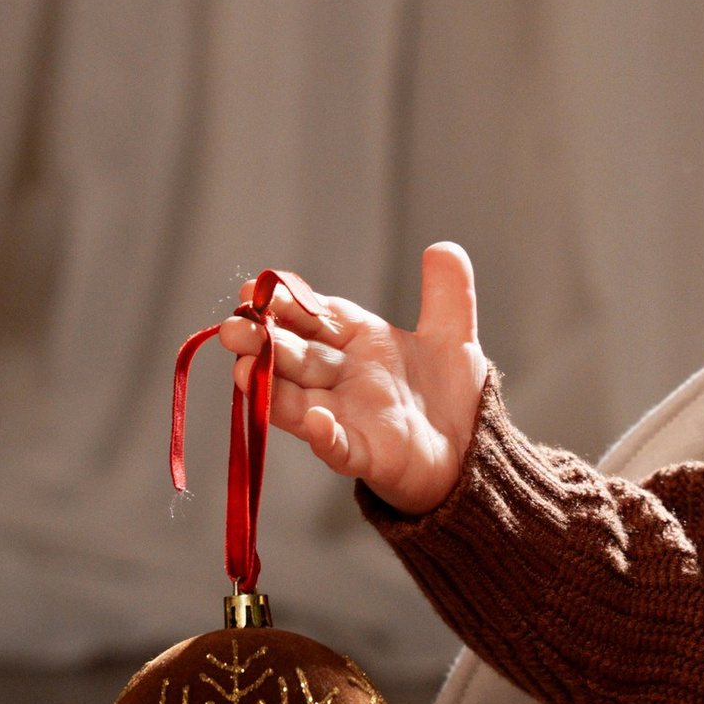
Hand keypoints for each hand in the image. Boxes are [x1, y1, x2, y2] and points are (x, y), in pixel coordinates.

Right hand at [219, 242, 487, 517]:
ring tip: (245, 370)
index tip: (255, 289)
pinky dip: (325, 436)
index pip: (317, 316)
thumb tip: (445, 247)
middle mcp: (345, 379)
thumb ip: (448, 293)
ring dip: (270, 388)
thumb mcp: (453, 337)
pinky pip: (339, 448)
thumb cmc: (450, 397)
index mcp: (361, 343)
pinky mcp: (366, 456)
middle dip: (262, 341)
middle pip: (295, 356)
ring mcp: (349, 418)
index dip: (288, 303)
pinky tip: (315, 421)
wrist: (470, 454)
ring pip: (298, 400)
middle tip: (233, 328)